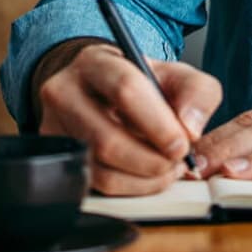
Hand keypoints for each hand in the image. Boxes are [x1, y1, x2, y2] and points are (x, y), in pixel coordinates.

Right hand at [35, 42, 221, 194]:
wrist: (104, 92)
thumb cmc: (141, 84)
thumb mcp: (176, 75)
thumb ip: (197, 93)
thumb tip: (190, 129)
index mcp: (96, 63)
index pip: (125, 89)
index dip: (157, 123)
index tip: (182, 144)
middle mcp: (65, 93)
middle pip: (107, 139)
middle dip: (152, 160)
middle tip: (177, 162)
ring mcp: (55, 128)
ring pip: (100, 169)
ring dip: (144, 179)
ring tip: (166, 168)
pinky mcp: (57, 159)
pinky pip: (95, 186)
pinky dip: (130, 188)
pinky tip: (147, 175)